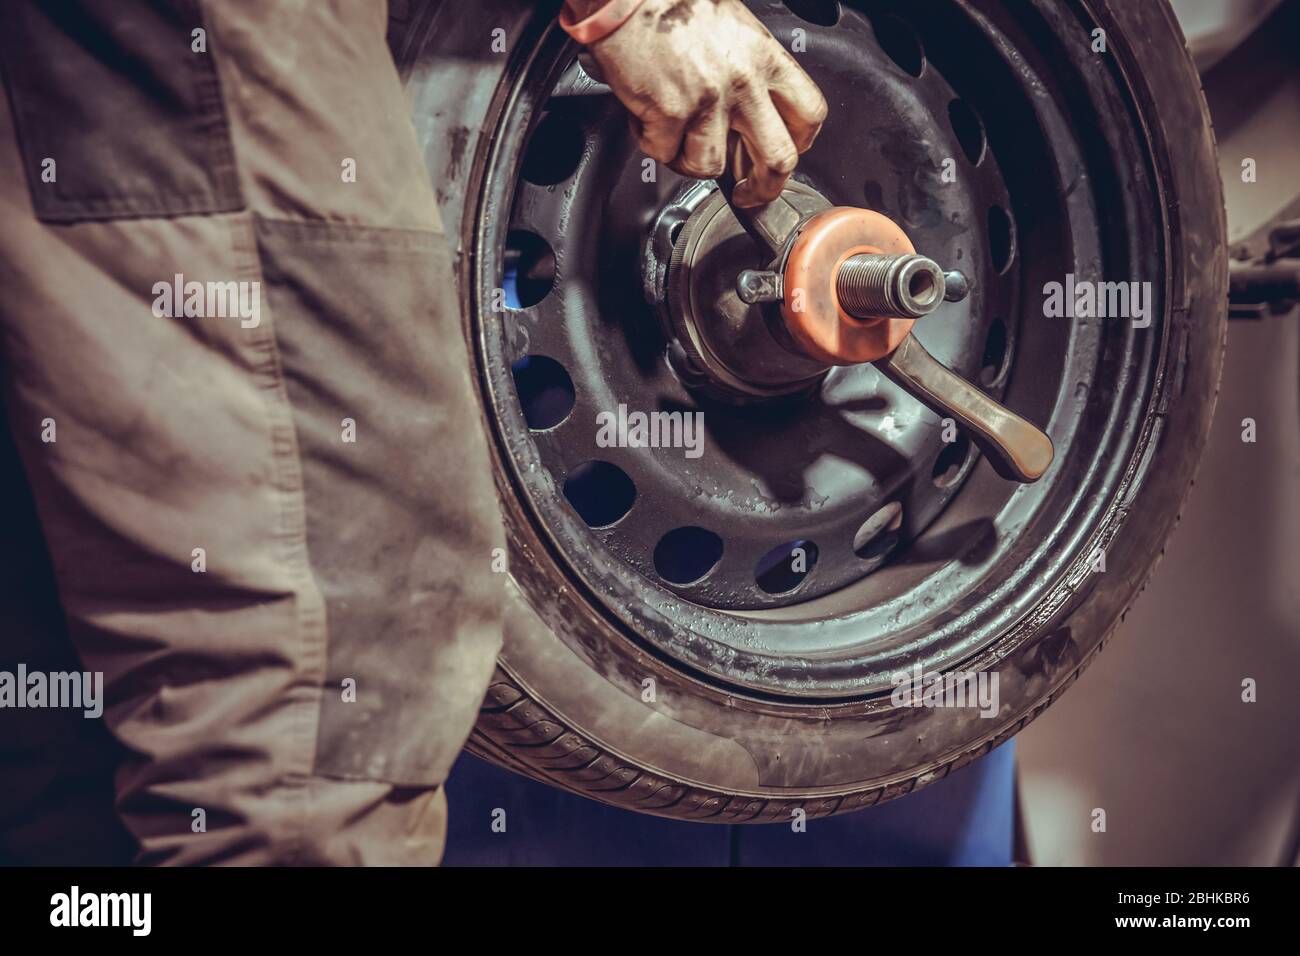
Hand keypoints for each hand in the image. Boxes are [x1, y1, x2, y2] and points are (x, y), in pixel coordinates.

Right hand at [575, 0, 827, 206]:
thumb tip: (744, 121)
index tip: (784, 155)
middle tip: (747, 194)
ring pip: (711, 166)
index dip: (799, 144)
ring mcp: (708, 100)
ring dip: (687, 160)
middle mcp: (743, 80)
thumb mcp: (732, 28)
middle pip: (778, 158)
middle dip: (763, 189)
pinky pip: (665, 153)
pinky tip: (647, 116)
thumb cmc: (672, 4)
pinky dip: (651, 141)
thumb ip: (748, 71)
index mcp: (764, 56)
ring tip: (674, 136)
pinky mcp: (669, 112)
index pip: (809, 114)